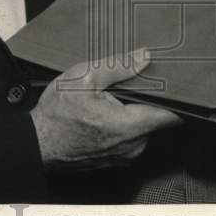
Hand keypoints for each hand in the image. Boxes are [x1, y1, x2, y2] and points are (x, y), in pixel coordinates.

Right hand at [32, 48, 182, 169]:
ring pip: (144, 126)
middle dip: (150, 98)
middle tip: (135, 82)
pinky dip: (125, 122)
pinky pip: (131, 136)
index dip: (179, 97)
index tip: (179, 83)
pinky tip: (107, 111)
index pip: (173, 115)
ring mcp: (125, 155)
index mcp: (129, 125)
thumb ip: (119, 66)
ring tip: (115, 97)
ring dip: (135, 110)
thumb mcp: (84, 77)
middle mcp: (133, 145)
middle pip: (158, 118)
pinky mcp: (117, 158)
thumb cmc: (56, 115)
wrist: (36, 144)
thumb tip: (145, 57)